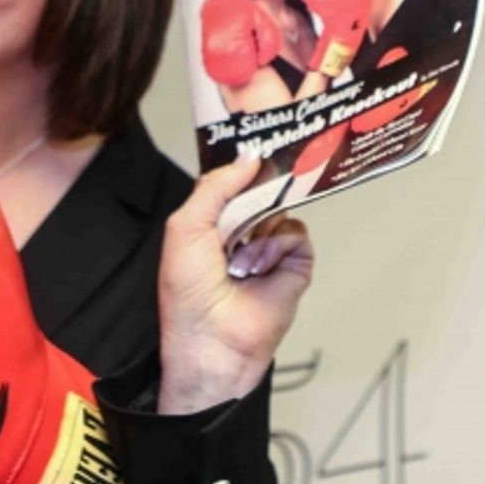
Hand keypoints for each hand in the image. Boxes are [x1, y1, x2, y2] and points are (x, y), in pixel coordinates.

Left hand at [157, 157, 313, 413]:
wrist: (213, 341)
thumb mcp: (187, 226)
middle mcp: (241, 230)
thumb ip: (215, 186)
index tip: (254, 142)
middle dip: (259, 185)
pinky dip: (277, 245)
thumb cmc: (188, 291)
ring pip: (280, 209)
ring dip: (259, 227)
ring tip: (239, 257)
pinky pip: (297, 234)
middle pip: (260, 189)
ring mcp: (269, 247)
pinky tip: (257, 268)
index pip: (231, 180)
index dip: (241, 164)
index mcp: (211, 220)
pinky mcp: (294, 265)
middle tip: (259, 179)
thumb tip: (249, 157)